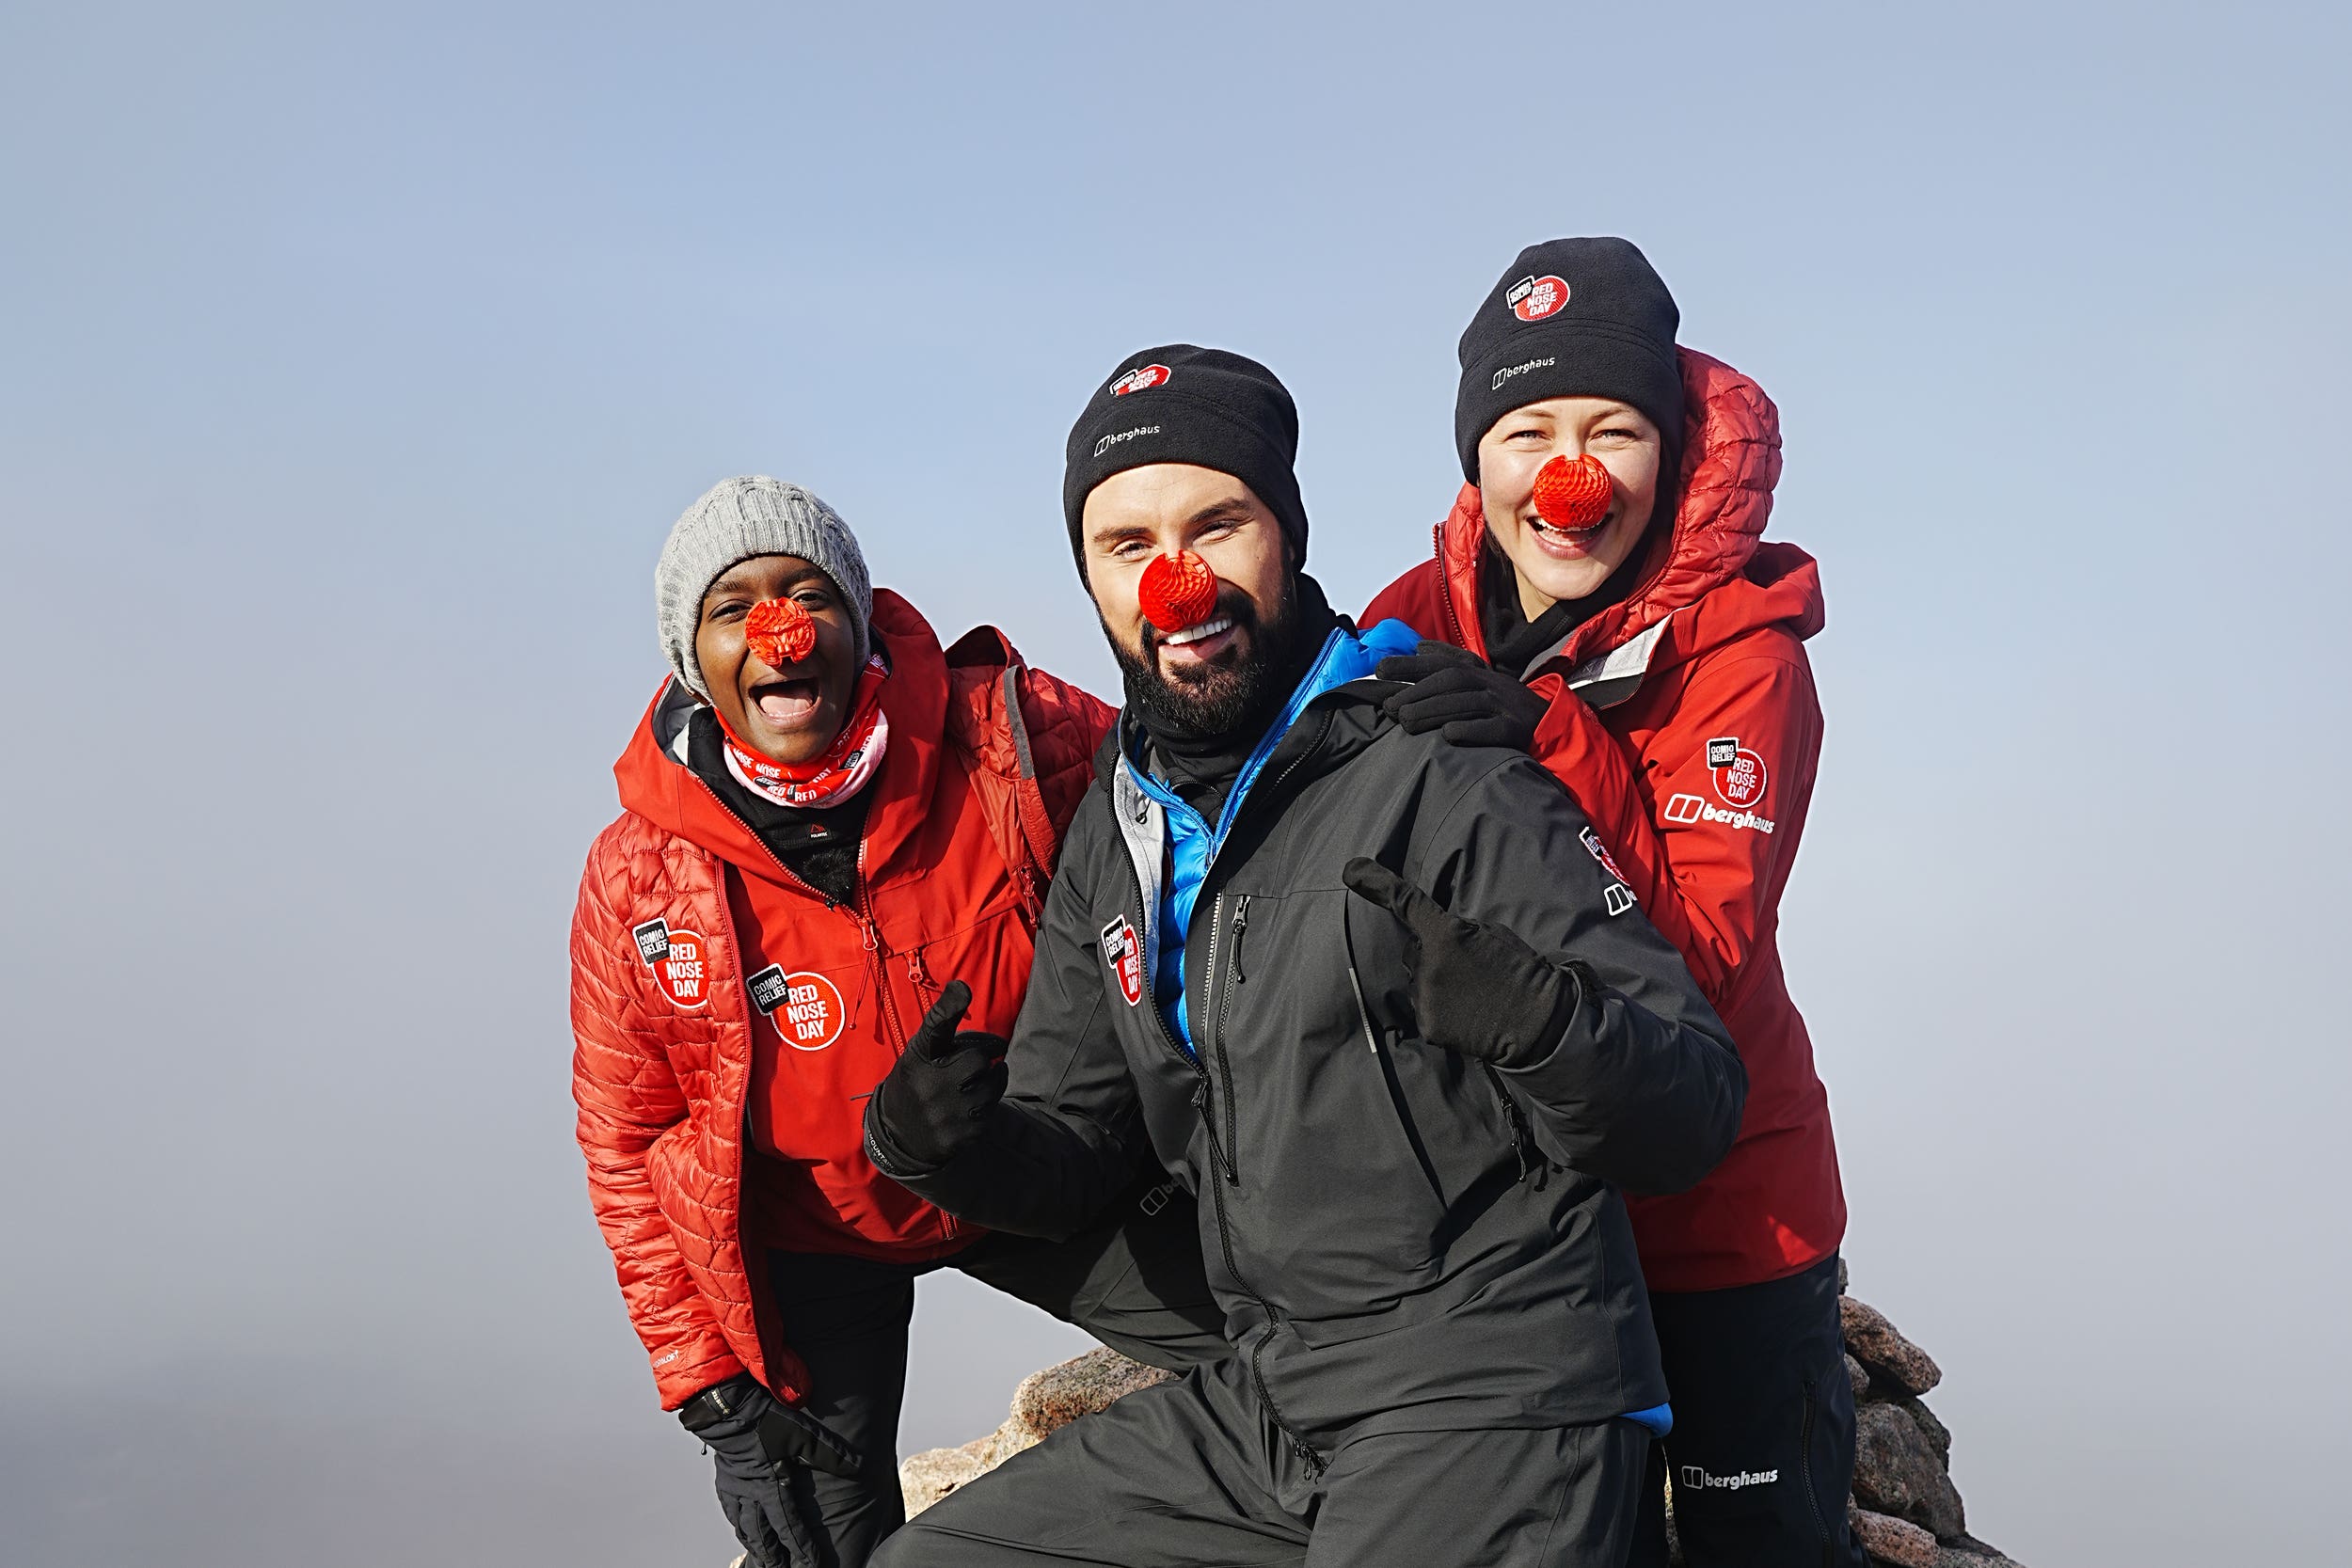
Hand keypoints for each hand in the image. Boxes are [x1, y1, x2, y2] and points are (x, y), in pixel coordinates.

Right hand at [679, 1374, 860, 1567]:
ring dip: (754, 1544)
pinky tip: (741, 1526)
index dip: (802, 1548)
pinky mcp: (723, 1479)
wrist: (725, 1409)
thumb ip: (830, 1453)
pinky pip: (729, 1511)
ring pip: (743, 1527)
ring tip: (762, 1556)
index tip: (812, 1565)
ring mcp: (733, 1488)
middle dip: (774, 1555)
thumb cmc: (763, 1420)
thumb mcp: (803, 1435)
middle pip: (762, 1535)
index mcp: (770, 1488)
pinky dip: (738, 1524)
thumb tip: (857, 1466)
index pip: (789, 1527)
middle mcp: (749, 1494)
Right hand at [869, 980, 1007, 1171]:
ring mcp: (946, 1113)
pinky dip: (987, 1107)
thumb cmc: (917, 1081)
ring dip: (991, 1082)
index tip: (961, 989)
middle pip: (980, 1058)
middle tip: (974, 1065)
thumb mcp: (919, 1052)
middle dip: (982, 1059)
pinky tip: (970, 1108)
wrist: (897, 1136)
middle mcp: (929, 1085)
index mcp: (917, 1059)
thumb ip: (941, 1023)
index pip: (935, 1028)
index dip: (950, 1006)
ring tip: (975, 1085)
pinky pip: (991, 1111)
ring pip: (992, 1085)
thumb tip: (963, 988)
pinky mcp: (961, 1136)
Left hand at [1341, 858, 1585, 1068]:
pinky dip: (1439, 1010)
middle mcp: (1426, 963)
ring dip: (1435, 984)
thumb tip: (1436, 936)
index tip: (1350, 869)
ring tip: (1470, 995)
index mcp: (1446, 933)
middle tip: (1466, 970)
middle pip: (1412, 951)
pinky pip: (1424, 1008)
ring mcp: (1424, 996)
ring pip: (1417, 982)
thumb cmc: (1522, 972)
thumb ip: (1458, 932)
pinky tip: (1466, 1014)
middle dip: (1431, 955)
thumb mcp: (1493, 935)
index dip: (1377, 883)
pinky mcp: (1426, 1024)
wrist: (1538, 1024)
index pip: (1406, 903)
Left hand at [1375, 639, 1549, 750]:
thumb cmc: (1502, 702)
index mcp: (1477, 671)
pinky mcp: (1515, 729)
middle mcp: (1489, 683)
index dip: (1410, 664)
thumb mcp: (1479, 676)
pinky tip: (1448, 735)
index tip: (1380, 669)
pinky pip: (1491, 728)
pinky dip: (1469, 730)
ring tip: (1406, 722)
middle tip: (1389, 706)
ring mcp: (1503, 705)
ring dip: (1433, 711)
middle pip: (1450, 682)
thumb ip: (1449, 660)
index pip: (1440, 663)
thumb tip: (1418, 646)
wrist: (1548, 722)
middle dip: (1417, 692)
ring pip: (1465, 703)